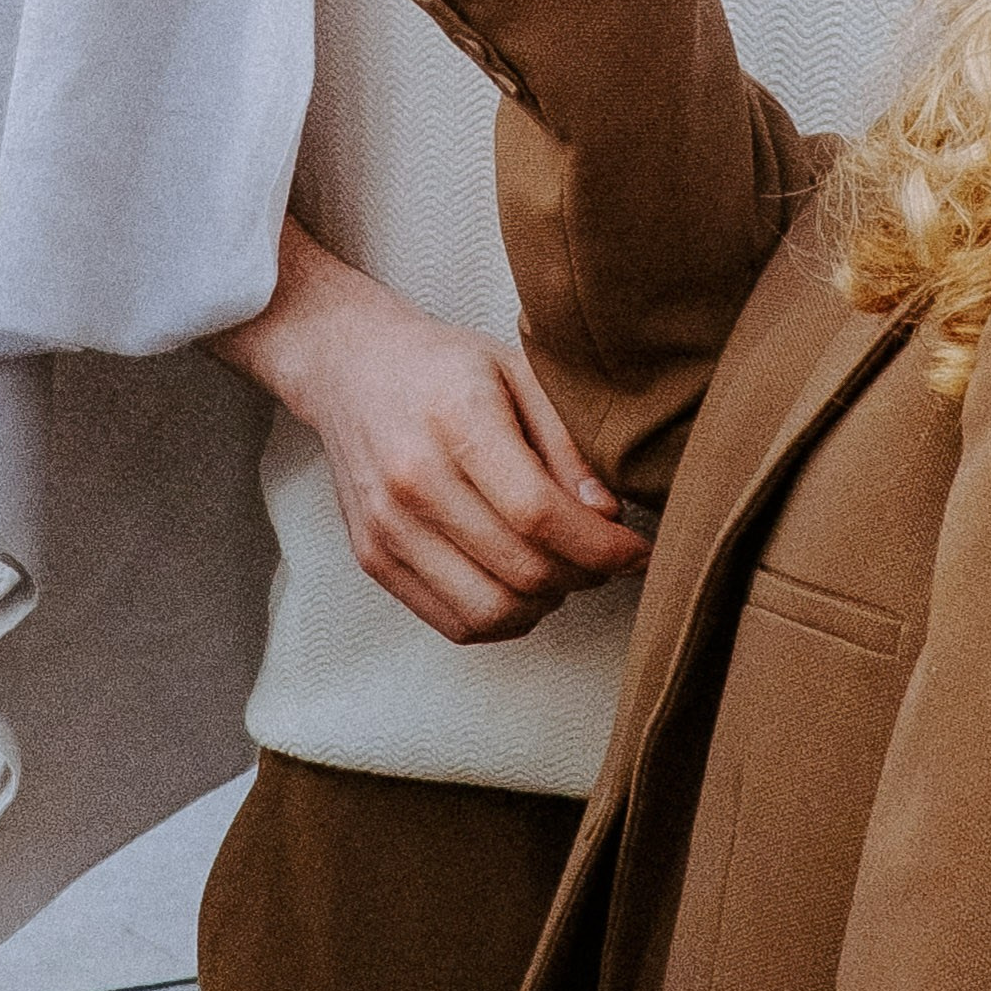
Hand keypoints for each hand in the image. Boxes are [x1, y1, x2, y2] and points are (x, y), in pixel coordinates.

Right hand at [212, 221, 644, 643]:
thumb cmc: (447, 367)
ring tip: (564, 568)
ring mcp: (386, 527)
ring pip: (490, 611)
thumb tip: (608, 517)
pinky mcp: (373, 558)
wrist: (350, 367)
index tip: (640, 551)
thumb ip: (568, 443)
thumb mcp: (520, 372)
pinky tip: (522, 582)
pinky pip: (453, 622)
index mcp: (456, 420)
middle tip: (608, 557)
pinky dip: (503, 618)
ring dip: (545, 603)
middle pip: (521, 570)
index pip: (539, 515)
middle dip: (585, 575)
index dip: (603, 547)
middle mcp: (412, 481)